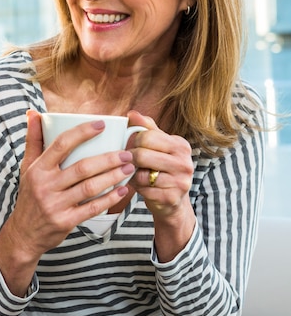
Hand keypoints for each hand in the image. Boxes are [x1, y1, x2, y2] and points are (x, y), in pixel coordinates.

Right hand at [0, 110, 134, 294]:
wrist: (23, 234)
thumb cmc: (30, 196)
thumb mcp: (27, 167)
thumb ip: (33, 139)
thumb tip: (33, 112)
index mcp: (38, 169)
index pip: (61, 144)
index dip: (82, 132)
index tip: (102, 124)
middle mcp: (46, 185)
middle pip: (82, 167)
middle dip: (108, 159)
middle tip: (126, 153)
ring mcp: (55, 205)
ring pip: (90, 187)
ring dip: (113, 177)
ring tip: (129, 168)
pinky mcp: (65, 221)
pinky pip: (92, 208)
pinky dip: (109, 198)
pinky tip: (123, 190)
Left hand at [127, 110, 195, 261]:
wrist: (173, 201)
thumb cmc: (162, 169)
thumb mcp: (159, 146)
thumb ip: (146, 128)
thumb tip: (131, 113)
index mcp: (181, 145)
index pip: (147, 136)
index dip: (134, 142)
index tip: (134, 148)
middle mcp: (184, 162)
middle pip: (142, 154)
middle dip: (131, 159)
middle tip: (131, 163)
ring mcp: (180, 182)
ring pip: (141, 174)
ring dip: (133, 175)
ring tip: (136, 174)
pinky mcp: (171, 198)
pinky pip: (143, 190)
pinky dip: (137, 188)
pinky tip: (141, 187)